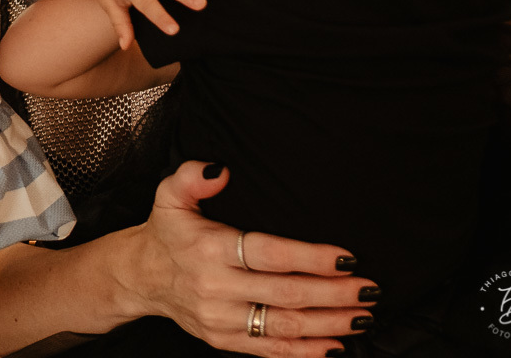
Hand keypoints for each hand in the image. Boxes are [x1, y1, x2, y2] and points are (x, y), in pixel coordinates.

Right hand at [122, 161, 375, 356]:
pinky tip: (335, 344)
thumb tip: (221, 170)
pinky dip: (305, 352)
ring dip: (329, 324)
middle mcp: (216, 288)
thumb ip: (192, 176)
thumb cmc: (167, 232)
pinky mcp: (224, 341)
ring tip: (362, 316)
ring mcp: (220, 319)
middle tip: (369, 289)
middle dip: (333, 294)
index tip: (347, 258)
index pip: (269, 255)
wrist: (141, 277)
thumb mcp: (169, 194)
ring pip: (284, 326)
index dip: (311, 258)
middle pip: (285, 294)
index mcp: (210, 249)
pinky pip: (270, 350)